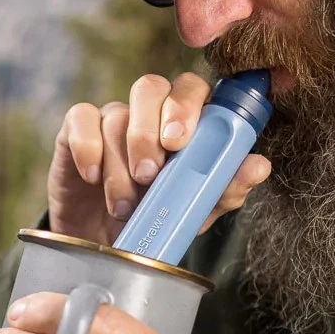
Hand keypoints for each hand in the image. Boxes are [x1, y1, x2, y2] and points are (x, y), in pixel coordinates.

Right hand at [48, 72, 270, 245]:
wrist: (106, 247)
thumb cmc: (156, 220)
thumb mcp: (194, 212)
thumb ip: (225, 188)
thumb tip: (259, 166)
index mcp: (184, 122)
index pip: (191, 89)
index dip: (187, 106)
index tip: (180, 143)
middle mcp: (148, 112)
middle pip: (150, 86)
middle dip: (149, 128)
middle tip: (150, 172)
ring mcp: (111, 118)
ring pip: (115, 115)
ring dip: (119, 164)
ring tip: (123, 205)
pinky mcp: (75, 130)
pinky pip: (80, 119)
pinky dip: (87, 149)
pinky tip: (92, 178)